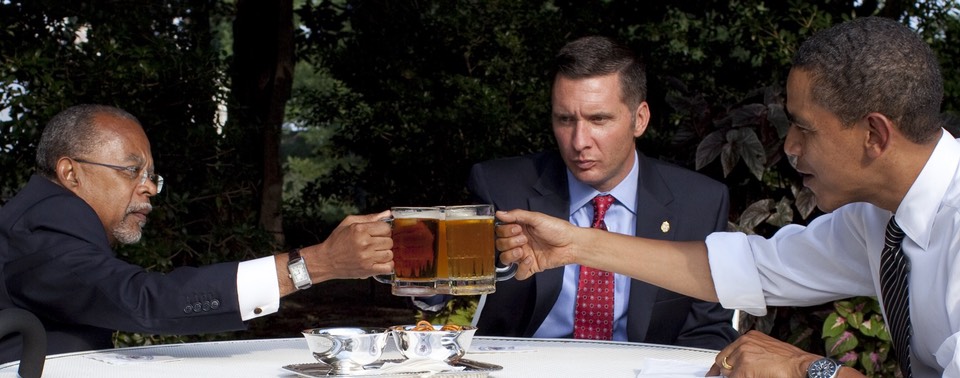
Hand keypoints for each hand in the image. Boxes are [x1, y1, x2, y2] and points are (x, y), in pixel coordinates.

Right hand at [306, 210, 393, 279]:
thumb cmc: (337, 241)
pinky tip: (379, 262)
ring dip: (385, 253)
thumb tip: (388, 213)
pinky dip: (387, 265)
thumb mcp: (349, 223)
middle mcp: (364, 243)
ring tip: (376, 253)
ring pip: (390, 254)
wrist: (326, 261)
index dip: (384, 230)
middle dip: (384, 241)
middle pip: (389, 241)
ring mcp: (366, 258)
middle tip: (375, 244)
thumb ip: (369, 217)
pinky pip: (388, 267)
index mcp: (360, 230)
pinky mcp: (367, 270)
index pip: (386, 228)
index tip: (378, 233)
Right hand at [494, 209, 578, 279]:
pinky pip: (518, 274)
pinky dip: (521, 268)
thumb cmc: (556, 228)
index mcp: (518, 230)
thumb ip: (517, 215)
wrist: (571, 243)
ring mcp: (523, 256)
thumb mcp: (536, 218)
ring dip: (510, 254)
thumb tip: (498, 213)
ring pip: (504, 260)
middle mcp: (519, 243)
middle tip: (524, 239)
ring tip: (523, 251)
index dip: (505, 231)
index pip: (500, 232)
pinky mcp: (530, 267)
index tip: (517, 229)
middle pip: (500, 245)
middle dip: (509, 242)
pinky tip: (529, 260)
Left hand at [707, 330, 823, 376]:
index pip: (727, 351)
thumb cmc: (790, 360)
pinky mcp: (745, 367)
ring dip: (736, 376)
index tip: (715, 372)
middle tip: (731, 376)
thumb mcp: (766, 350)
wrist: (801, 366)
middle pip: (723, 361)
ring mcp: (743, 354)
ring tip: (753, 374)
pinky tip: (752, 377)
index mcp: (749, 337)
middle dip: (727, 372)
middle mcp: (744, 343)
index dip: (721, 365)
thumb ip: (750, 354)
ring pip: (728, 372)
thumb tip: (738, 365)